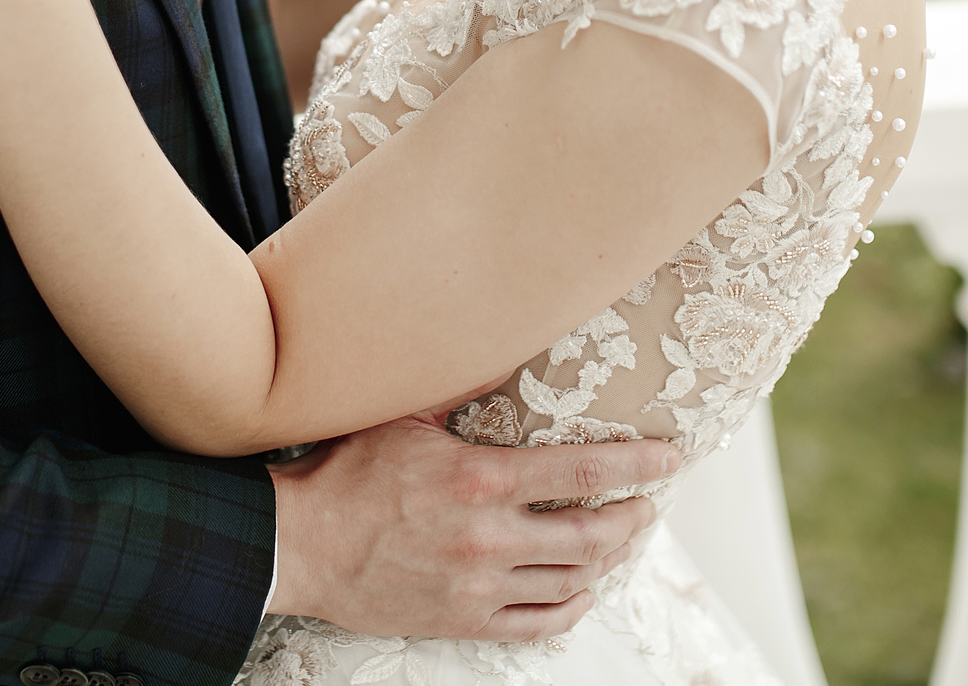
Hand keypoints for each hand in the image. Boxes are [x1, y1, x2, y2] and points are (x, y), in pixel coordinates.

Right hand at [265, 413, 679, 641]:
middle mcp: (488, 537)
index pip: (581, 471)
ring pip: (571, 579)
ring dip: (607, 560)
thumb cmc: (345, 474)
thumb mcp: (402, 416)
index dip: (635, 465)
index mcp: (480, 480)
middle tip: (648, 506)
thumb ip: (457, 388)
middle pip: (591, 535)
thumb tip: (497, 344)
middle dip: (632, 518)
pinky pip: (538, 623)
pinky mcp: (463, 619)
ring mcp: (479, 585)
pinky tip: (583, 590)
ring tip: (620, 541)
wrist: (299, 543)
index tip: (668, 460)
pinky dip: (571, 607)